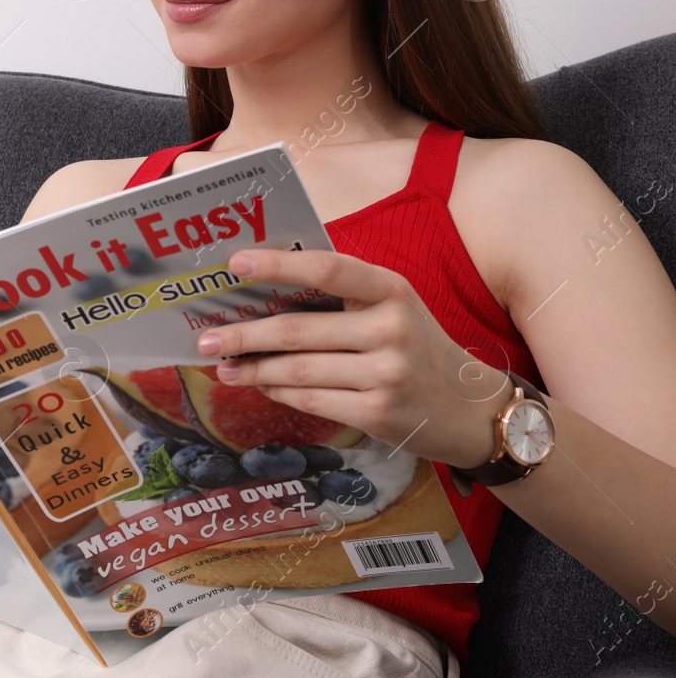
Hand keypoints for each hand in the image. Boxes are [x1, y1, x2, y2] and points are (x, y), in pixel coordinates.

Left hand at [194, 248, 510, 470]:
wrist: (472, 409)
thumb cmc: (416, 346)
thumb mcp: (393, 307)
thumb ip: (342, 294)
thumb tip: (264, 289)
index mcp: (391, 290)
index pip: (328, 270)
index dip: (278, 265)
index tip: (235, 264)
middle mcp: (391, 328)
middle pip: (297, 330)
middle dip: (243, 335)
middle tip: (205, 338)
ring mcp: (386, 374)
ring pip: (297, 370)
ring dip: (253, 370)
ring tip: (223, 366)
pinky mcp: (378, 413)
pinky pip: (311, 400)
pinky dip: (279, 393)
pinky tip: (261, 386)